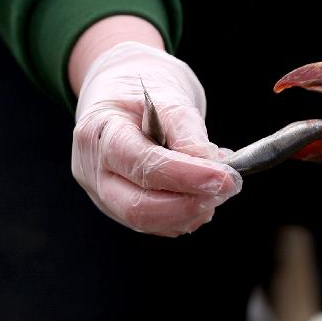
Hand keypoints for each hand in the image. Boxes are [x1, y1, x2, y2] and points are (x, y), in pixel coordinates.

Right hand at [72, 41, 241, 235]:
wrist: (122, 100)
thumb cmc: (142, 95)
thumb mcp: (167, 97)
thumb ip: (188, 133)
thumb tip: (210, 167)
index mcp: (99, 134)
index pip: (141, 163)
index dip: (186, 176)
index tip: (225, 177)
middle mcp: (93, 171)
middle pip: (137, 205)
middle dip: (189, 204)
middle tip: (227, 188)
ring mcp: (103, 195)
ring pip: (148, 222)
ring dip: (191, 211)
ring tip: (217, 187)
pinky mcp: (120, 209)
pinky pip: (156, 225)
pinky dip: (186, 215)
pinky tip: (202, 194)